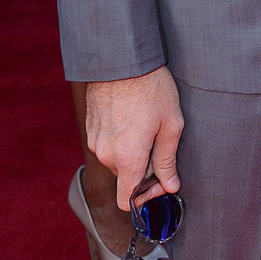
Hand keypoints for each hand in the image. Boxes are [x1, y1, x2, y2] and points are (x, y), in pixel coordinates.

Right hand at [85, 66, 183, 210]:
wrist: (121, 58)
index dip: (145, 198)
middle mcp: (106, 154)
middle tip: (160, 145)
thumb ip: (168, 159)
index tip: (160, 182)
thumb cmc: (150, 87)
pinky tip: (133, 118)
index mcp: (128, 157)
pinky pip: (106, 145)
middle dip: (143, 169)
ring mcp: (94, 141)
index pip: (126, 201)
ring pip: (116, 160)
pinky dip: (119, 139)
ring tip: (147, 125)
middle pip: (125, 178)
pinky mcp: (90, 128)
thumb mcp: (171, 123)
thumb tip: (171, 186)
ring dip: (131, 152)